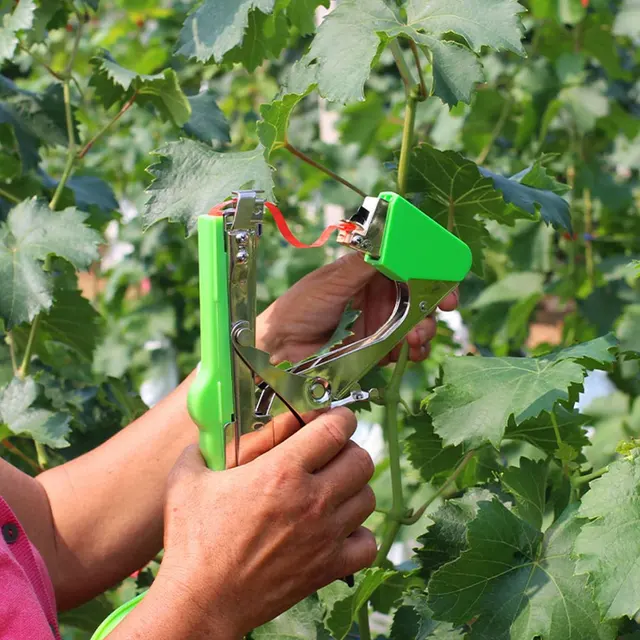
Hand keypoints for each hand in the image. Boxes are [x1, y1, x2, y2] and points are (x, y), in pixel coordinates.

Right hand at [154, 408, 375, 637]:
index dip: (341, 417)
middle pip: (361, 459)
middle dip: (349, 449)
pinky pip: (368, 543)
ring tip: (333, 490)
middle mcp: (311, 499)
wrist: (202, 602)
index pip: (336, 428)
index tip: (335, 418)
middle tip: (331, 454)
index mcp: (282, 470)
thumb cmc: (193, 542)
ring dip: (354, 488)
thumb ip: (198, 450)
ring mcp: (324, 535)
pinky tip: (339, 529)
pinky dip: (359, 534)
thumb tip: (203, 437)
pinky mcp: (328, 568)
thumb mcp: (186, 482)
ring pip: (367, 497)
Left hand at [257, 252, 457, 364]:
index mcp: (371, 272)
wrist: (280, 347)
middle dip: (433, 306)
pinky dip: (414, 352)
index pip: (410, 267)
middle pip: (420, 297)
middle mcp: (380, 295)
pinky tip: (410, 354)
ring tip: (416, 339)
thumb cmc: (300, 306)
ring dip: (424, 331)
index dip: (433, 274)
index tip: (446, 287)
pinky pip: (405, 349)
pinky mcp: (377, 348)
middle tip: (434, 316)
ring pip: (417, 324)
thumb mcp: (333, 280)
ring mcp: (380, 323)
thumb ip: (363, 264)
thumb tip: (391, 241)